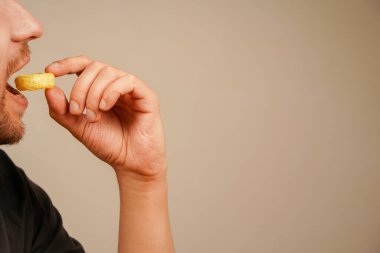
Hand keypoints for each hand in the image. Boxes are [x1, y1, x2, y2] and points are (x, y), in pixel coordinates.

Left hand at [44, 56, 166, 181]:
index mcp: (100, 88)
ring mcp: (132, 89)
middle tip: (76, 110)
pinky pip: (127, 81)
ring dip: (94, 94)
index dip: (67, 64)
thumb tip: (49, 88)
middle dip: (80, 87)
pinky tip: (105, 108)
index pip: (84, 65)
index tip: (50, 71)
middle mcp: (116, 85)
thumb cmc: (110, 145)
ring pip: (109, 72)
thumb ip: (62, 110)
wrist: (131, 163)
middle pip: (94, 67)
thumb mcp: (78, 127)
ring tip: (93, 117)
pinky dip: (111, 92)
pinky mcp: (146, 95)